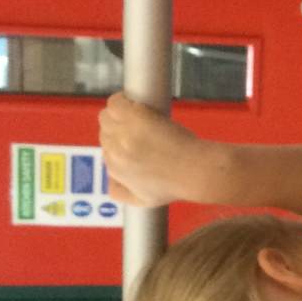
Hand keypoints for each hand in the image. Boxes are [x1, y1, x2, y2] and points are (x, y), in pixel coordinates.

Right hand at [99, 93, 218, 207]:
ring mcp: (124, 133)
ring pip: (107, 116)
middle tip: (138, 127)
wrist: (196, 170)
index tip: (133, 138)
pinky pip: (116, 103)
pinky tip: (135, 103)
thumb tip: (110, 184)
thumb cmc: (177, 184)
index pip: (105, 148)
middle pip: (105, 130)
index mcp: (115, 170)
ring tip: (137, 115)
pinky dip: (122, 100)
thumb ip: (122, 193)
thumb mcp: (144, 200)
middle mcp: (115, 152)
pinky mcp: (136, 117)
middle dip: (119, 127)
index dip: (119, 141)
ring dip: (119, 113)